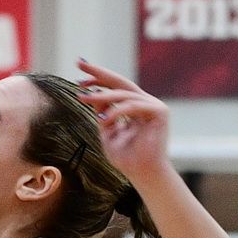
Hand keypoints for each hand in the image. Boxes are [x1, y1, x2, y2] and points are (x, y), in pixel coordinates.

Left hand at [76, 58, 171, 179]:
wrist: (142, 174)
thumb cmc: (126, 158)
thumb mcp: (107, 131)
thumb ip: (102, 113)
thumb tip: (91, 94)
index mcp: (134, 107)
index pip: (115, 88)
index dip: (97, 80)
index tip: (77, 76)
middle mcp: (145, 103)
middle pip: (121, 82)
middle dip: (99, 73)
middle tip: (80, 63)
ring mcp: (154, 106)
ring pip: (124, 94)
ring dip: (101, 96)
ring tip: (82, 99)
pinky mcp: (160, 112)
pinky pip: (133, 105)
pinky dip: (116, 111)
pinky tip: (102, 119)